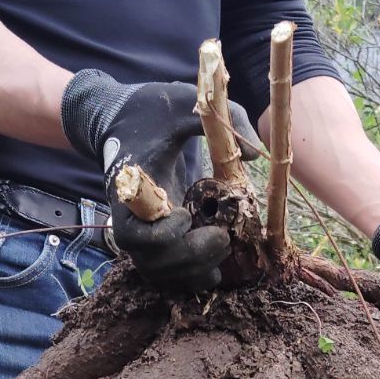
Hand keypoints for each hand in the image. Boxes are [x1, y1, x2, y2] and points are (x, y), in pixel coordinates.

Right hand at [62, 73, 259, 290]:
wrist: (124, 119)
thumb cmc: (151, 110)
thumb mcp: (182, 102)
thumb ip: (218, 119)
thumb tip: (255, 153)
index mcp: (130, 190)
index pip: (133, 235)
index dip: (163, 236)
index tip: (186, 215)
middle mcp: (132, 217)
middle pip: (151, 261)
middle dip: (189, 256)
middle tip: (221, 237)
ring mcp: (143, 230)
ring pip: (160, 272)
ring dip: (193, 270)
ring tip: (222, 248)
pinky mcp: (157, 237)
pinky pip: (169, 271)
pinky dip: (191, 275)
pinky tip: (215, 265)